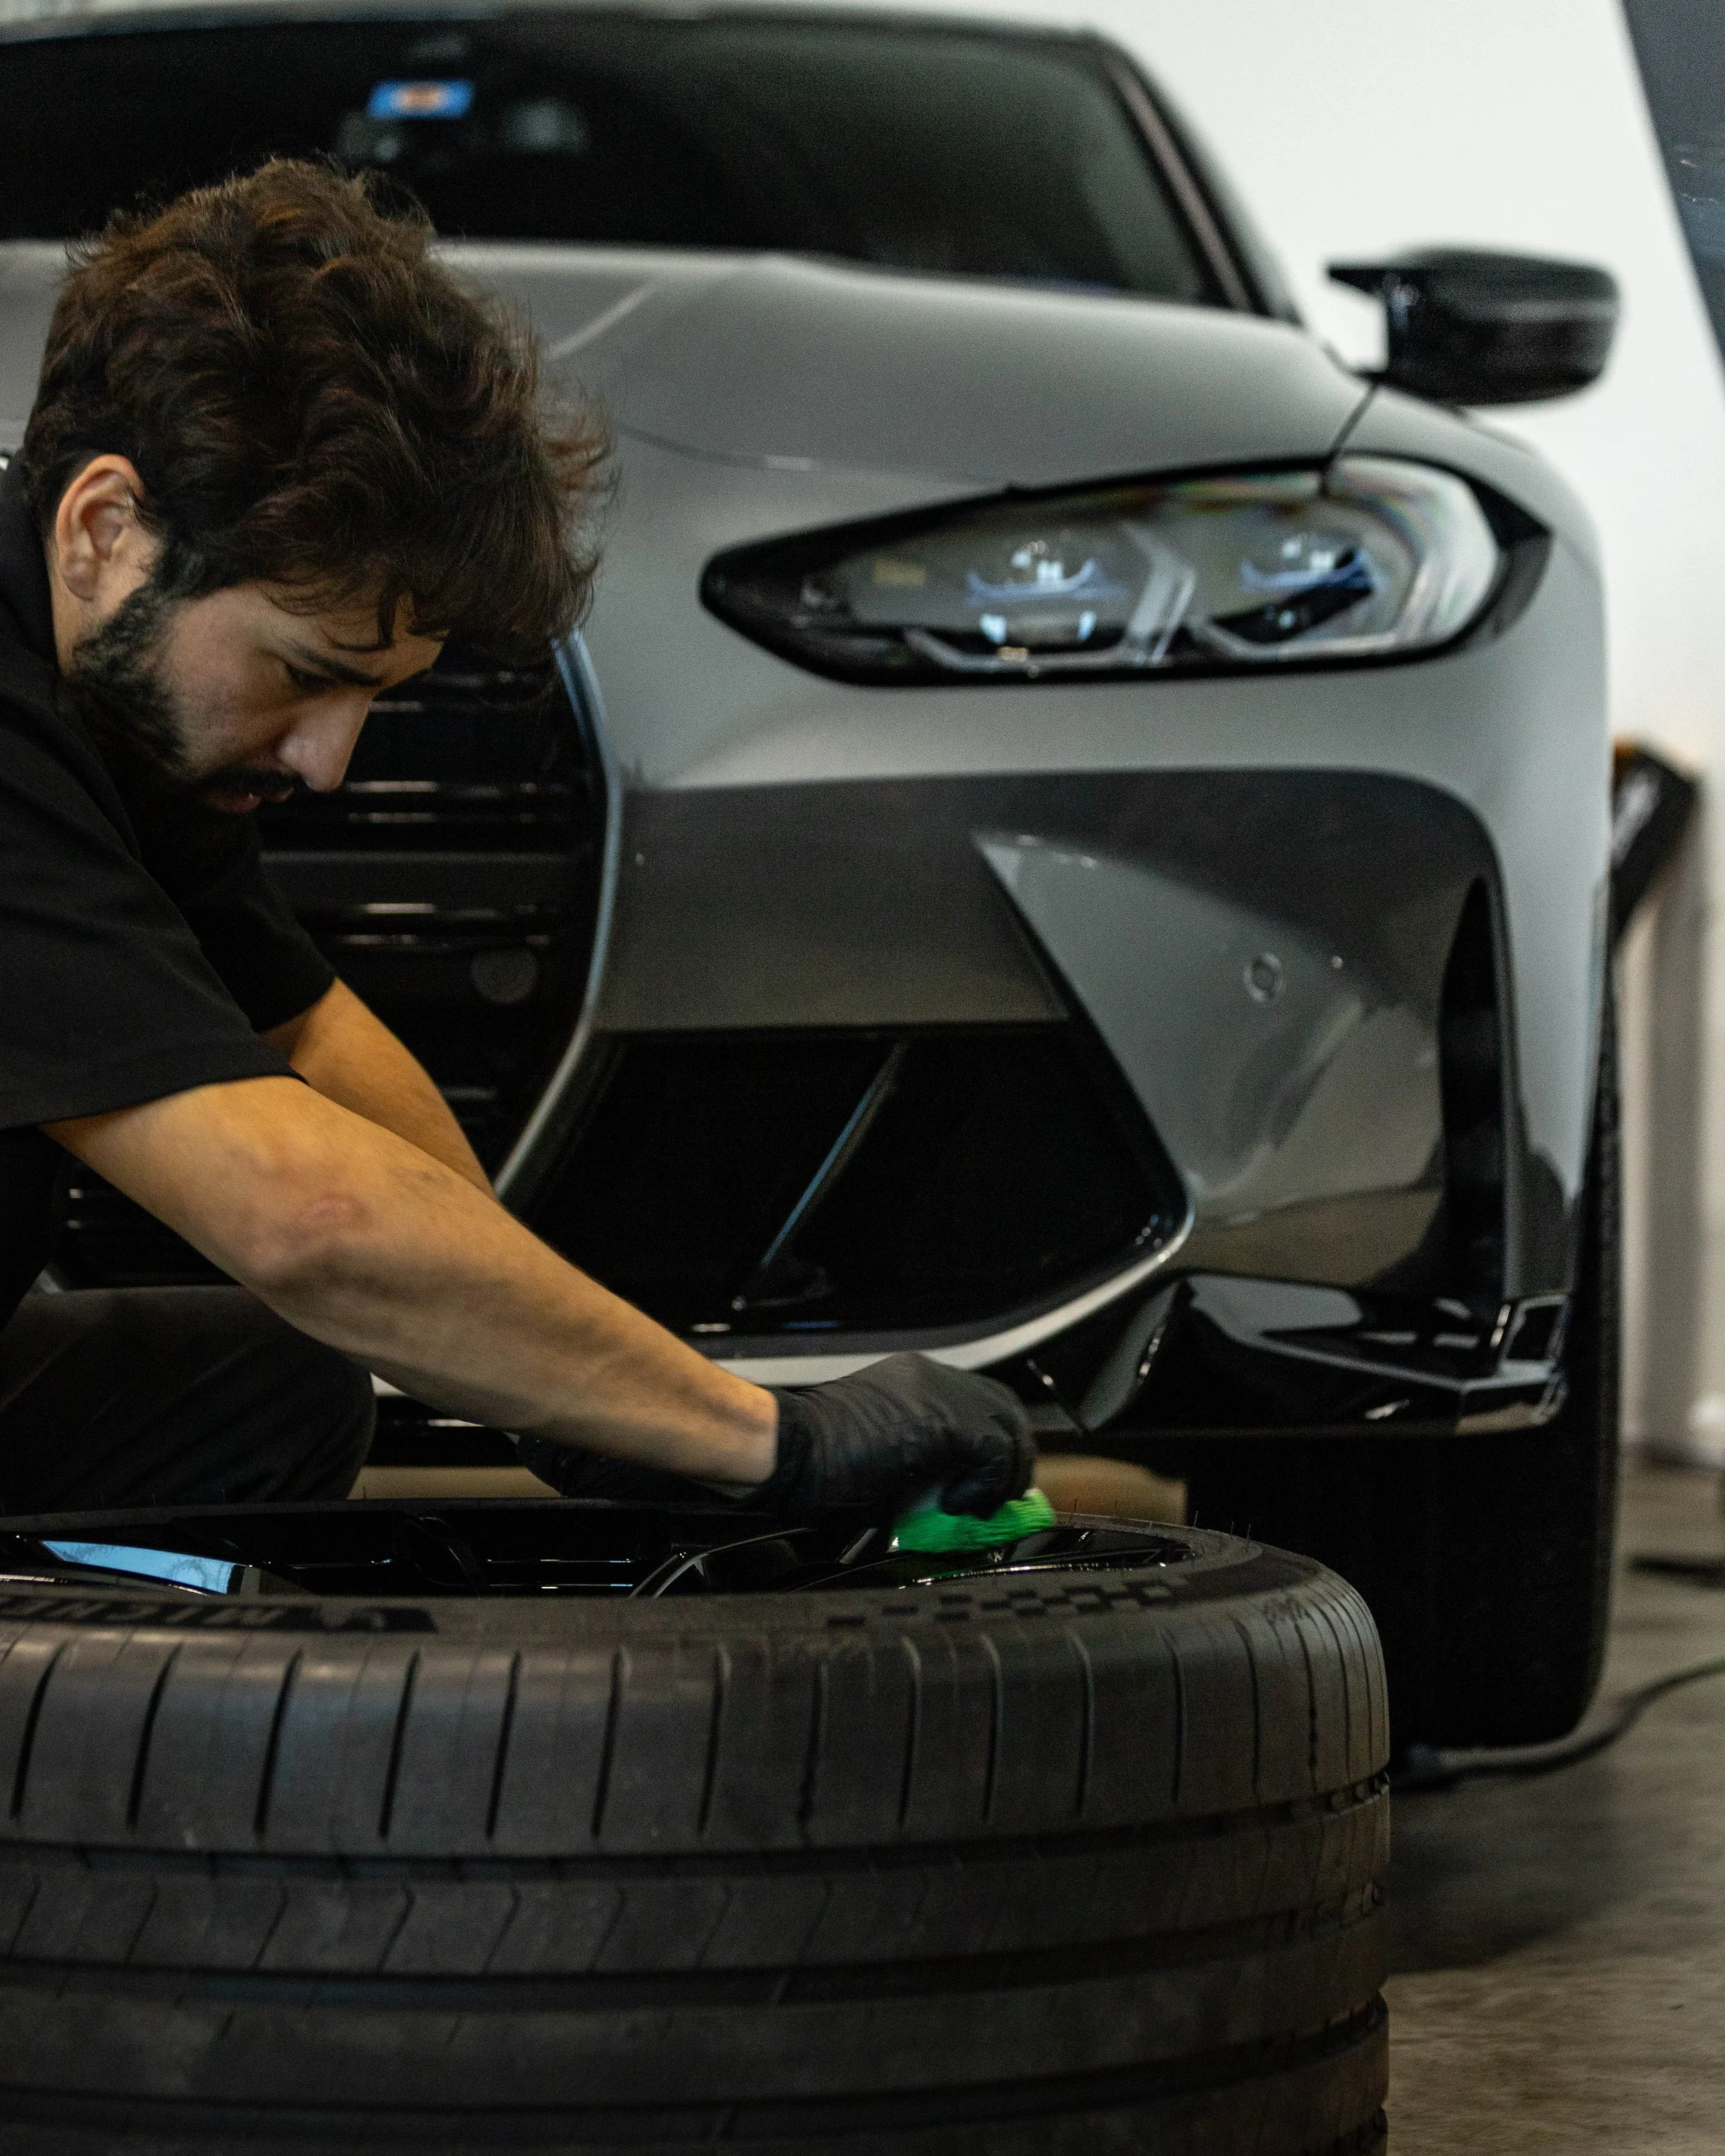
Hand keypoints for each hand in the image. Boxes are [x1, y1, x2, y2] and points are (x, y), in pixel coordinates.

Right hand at [752, 1353, 1035, 1522]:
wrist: (787, 1450)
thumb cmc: (815, 1461)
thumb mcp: (883, 1453)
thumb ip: (924, 1462)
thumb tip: (954, 1496)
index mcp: (918, 1380)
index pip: (985, 1404)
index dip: (997, 1448)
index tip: (990, 1485)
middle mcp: (935, 1377)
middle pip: (1006, 1411)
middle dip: (1011, 1459)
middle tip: (996, 1499)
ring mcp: (941, 1393)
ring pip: (1008, 1428)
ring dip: (1002, 1474)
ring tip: (976, 1505)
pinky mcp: (944, 1421)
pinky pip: (993, 1452)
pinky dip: (986, 1484)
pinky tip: (956, 1504)